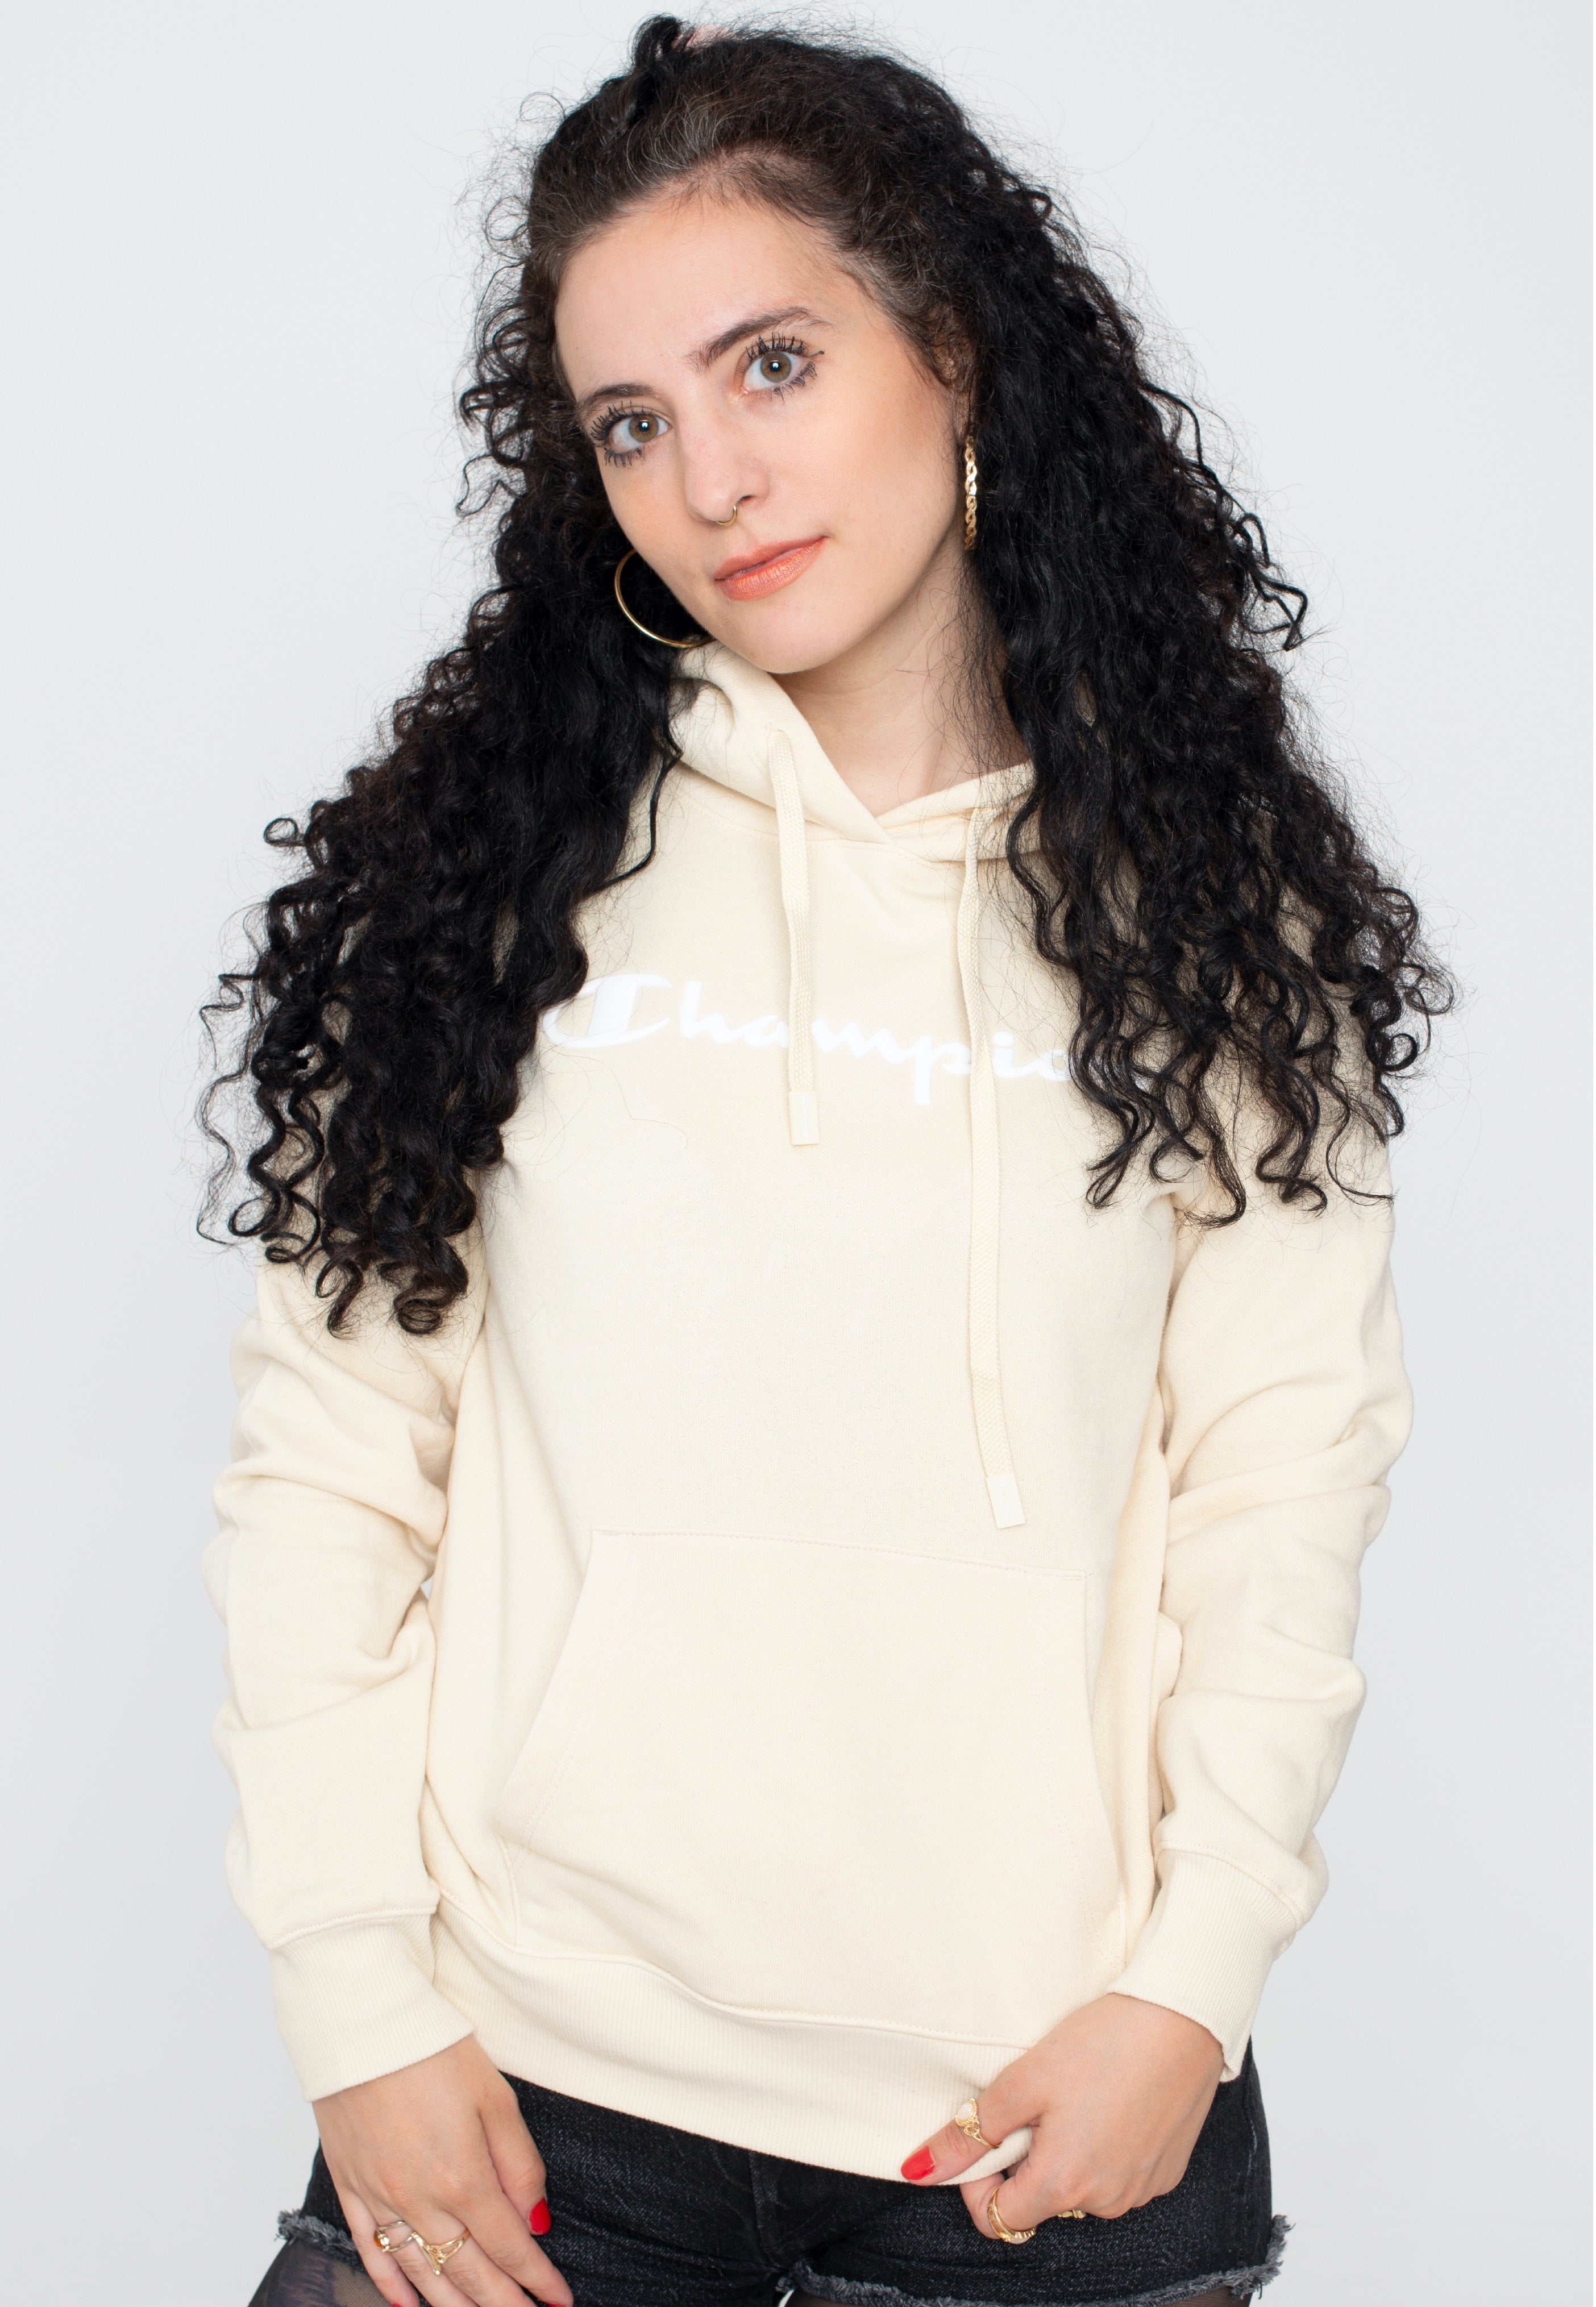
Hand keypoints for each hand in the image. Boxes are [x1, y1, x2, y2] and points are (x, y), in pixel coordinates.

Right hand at [313, 2036, 572, 2306]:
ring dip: (453, 2304)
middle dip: (502, 2303)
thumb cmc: (433, 2048)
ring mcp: (380, 2196)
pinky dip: (391, 2283)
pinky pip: (371, 2249)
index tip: (558, 2299)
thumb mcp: (496, 2097)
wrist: (362, 2020)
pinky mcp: (350, 2185)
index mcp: (461, 2176)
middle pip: (467, 2270)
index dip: (537, 2277)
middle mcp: (418, 2198)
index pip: (508, 2246)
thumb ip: (518, 2164)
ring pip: (421, 2271)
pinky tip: (408, 2305)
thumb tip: (536, 2220)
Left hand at [899, 1994, 1223, 2235]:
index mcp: (1064, 2185)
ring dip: (1067, 2151)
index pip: (999, 2218)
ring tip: (1078, 2091)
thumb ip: (970, 2135)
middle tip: (1037, 2098)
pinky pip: (1120, 2174)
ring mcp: (1141, 2189)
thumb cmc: (1105, 2043)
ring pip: (1082, 2185)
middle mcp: (1106, 2202)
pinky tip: (1112, 2097)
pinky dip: (1106, 2146)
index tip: (987, 2137)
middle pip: (1042, 2199)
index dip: (980, 2183)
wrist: (1183, 2017)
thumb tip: (919, 2170)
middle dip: (1027, 2158)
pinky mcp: (1166, 2171)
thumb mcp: (1022, 2082)